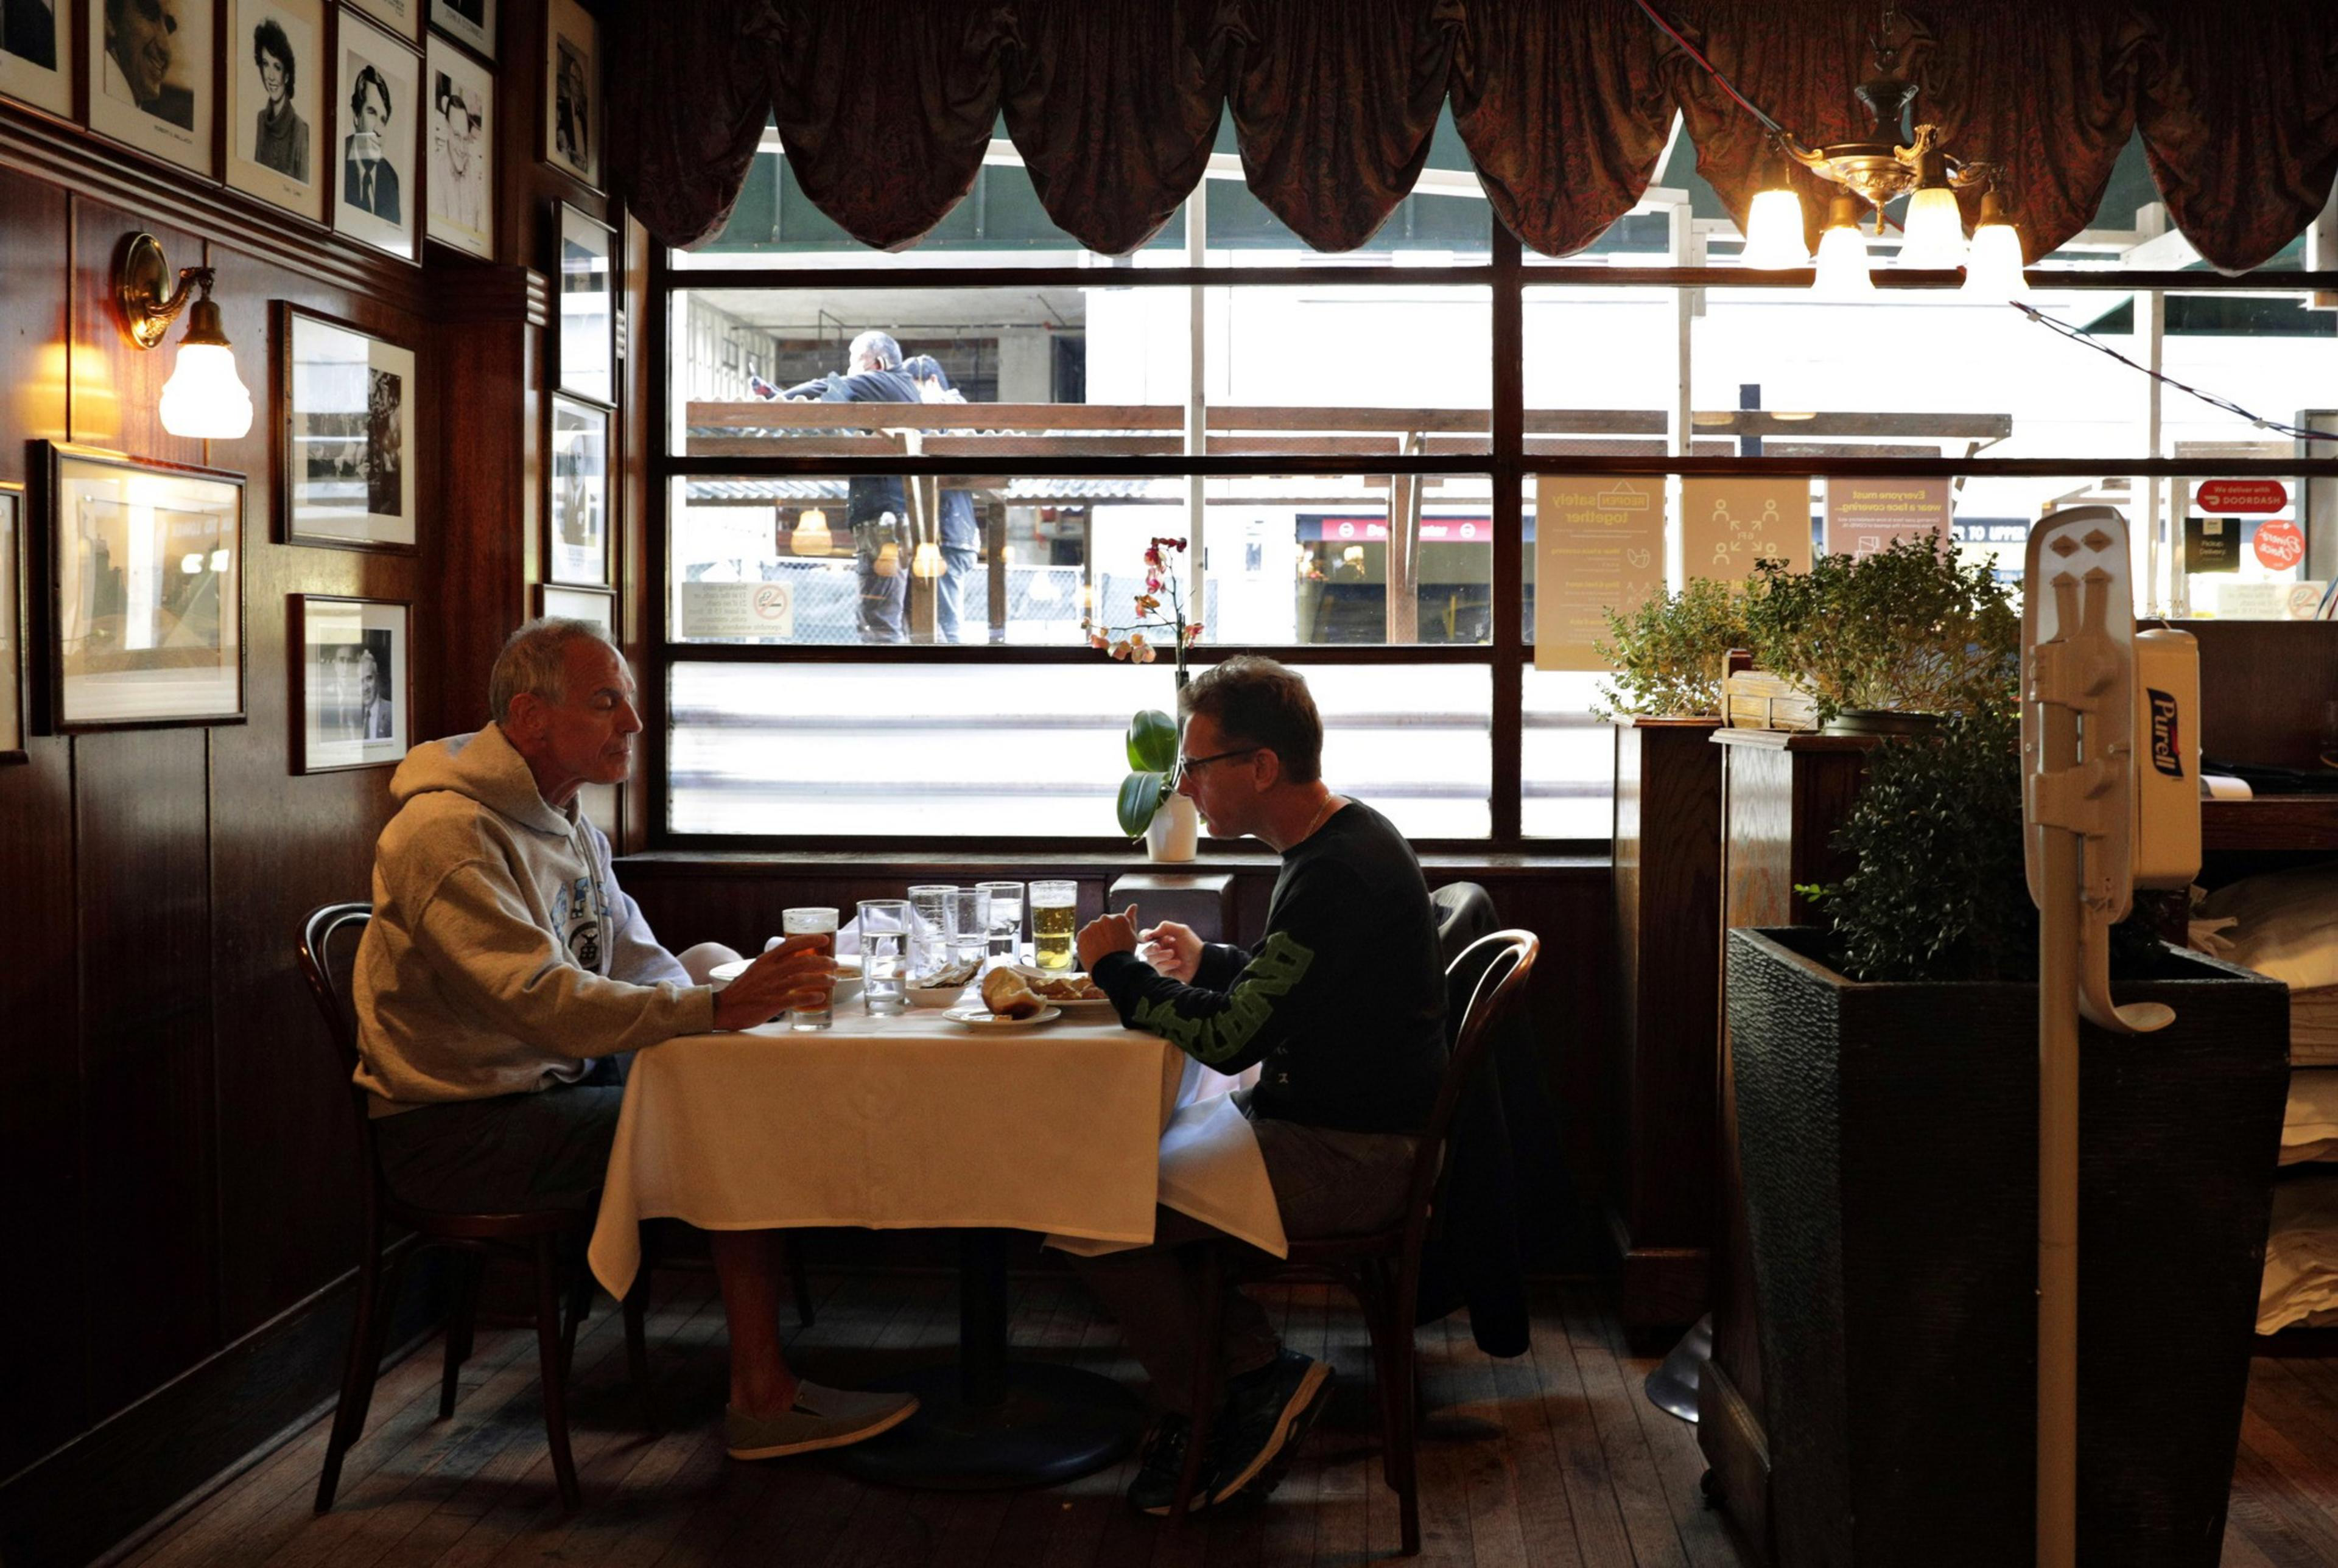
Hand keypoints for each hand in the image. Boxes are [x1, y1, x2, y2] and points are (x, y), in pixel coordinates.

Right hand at [712, 933, 833, 1029]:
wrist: (723, 1008)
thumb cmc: (743, 989)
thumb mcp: (756, 970)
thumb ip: (774, 964)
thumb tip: (795, 958)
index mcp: (765, 960)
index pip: (790, 944)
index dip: (809, 939)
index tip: (825, 938)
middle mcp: (769, 971)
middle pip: (801, 961)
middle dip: (822, 961)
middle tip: (835, 963)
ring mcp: (770, 987)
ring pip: (801, 979)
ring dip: (821, 979)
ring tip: (833, 981)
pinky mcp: (770, 1003)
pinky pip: (794, 998)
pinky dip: (810, 996)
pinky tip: (821, 997)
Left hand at [1076, 904, 1141, 971]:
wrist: (1113, 968)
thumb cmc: (1125, 952)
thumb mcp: (1132, 935)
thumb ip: (1131, 918)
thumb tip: (1134, 905)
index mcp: (1119, 918)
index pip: (1115, 923)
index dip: (1115, 935)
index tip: (1117, 944)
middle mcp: (1104, 918)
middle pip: (1102, 925)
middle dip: (1104, 934)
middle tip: (1109, 949)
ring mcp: (1092, 926)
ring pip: (1092, 931)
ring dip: (1095, 939)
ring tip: (1101, 952)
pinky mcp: (1081, 934)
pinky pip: (1083, 938)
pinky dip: (1087, 945)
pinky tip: (1093, 952)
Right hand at [1137, 920, 1203, 982]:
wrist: (1201, 962)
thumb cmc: (1192, 945)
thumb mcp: (1181, 930)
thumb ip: (1166, 926)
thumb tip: (1151, 932)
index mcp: (1161, 938)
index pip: (1145, 936)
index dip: (1144, 936)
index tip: (1148, 937)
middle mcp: (1159, 950)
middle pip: (1145, 949)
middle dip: (1151, 947)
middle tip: (1158, 947)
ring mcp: (1160, 962)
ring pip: (1150, 959)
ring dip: (1161, 955)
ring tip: (1173, 954)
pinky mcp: (1163, 972)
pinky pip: (1158, 968)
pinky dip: (1168, 964)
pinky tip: (1178, 962)